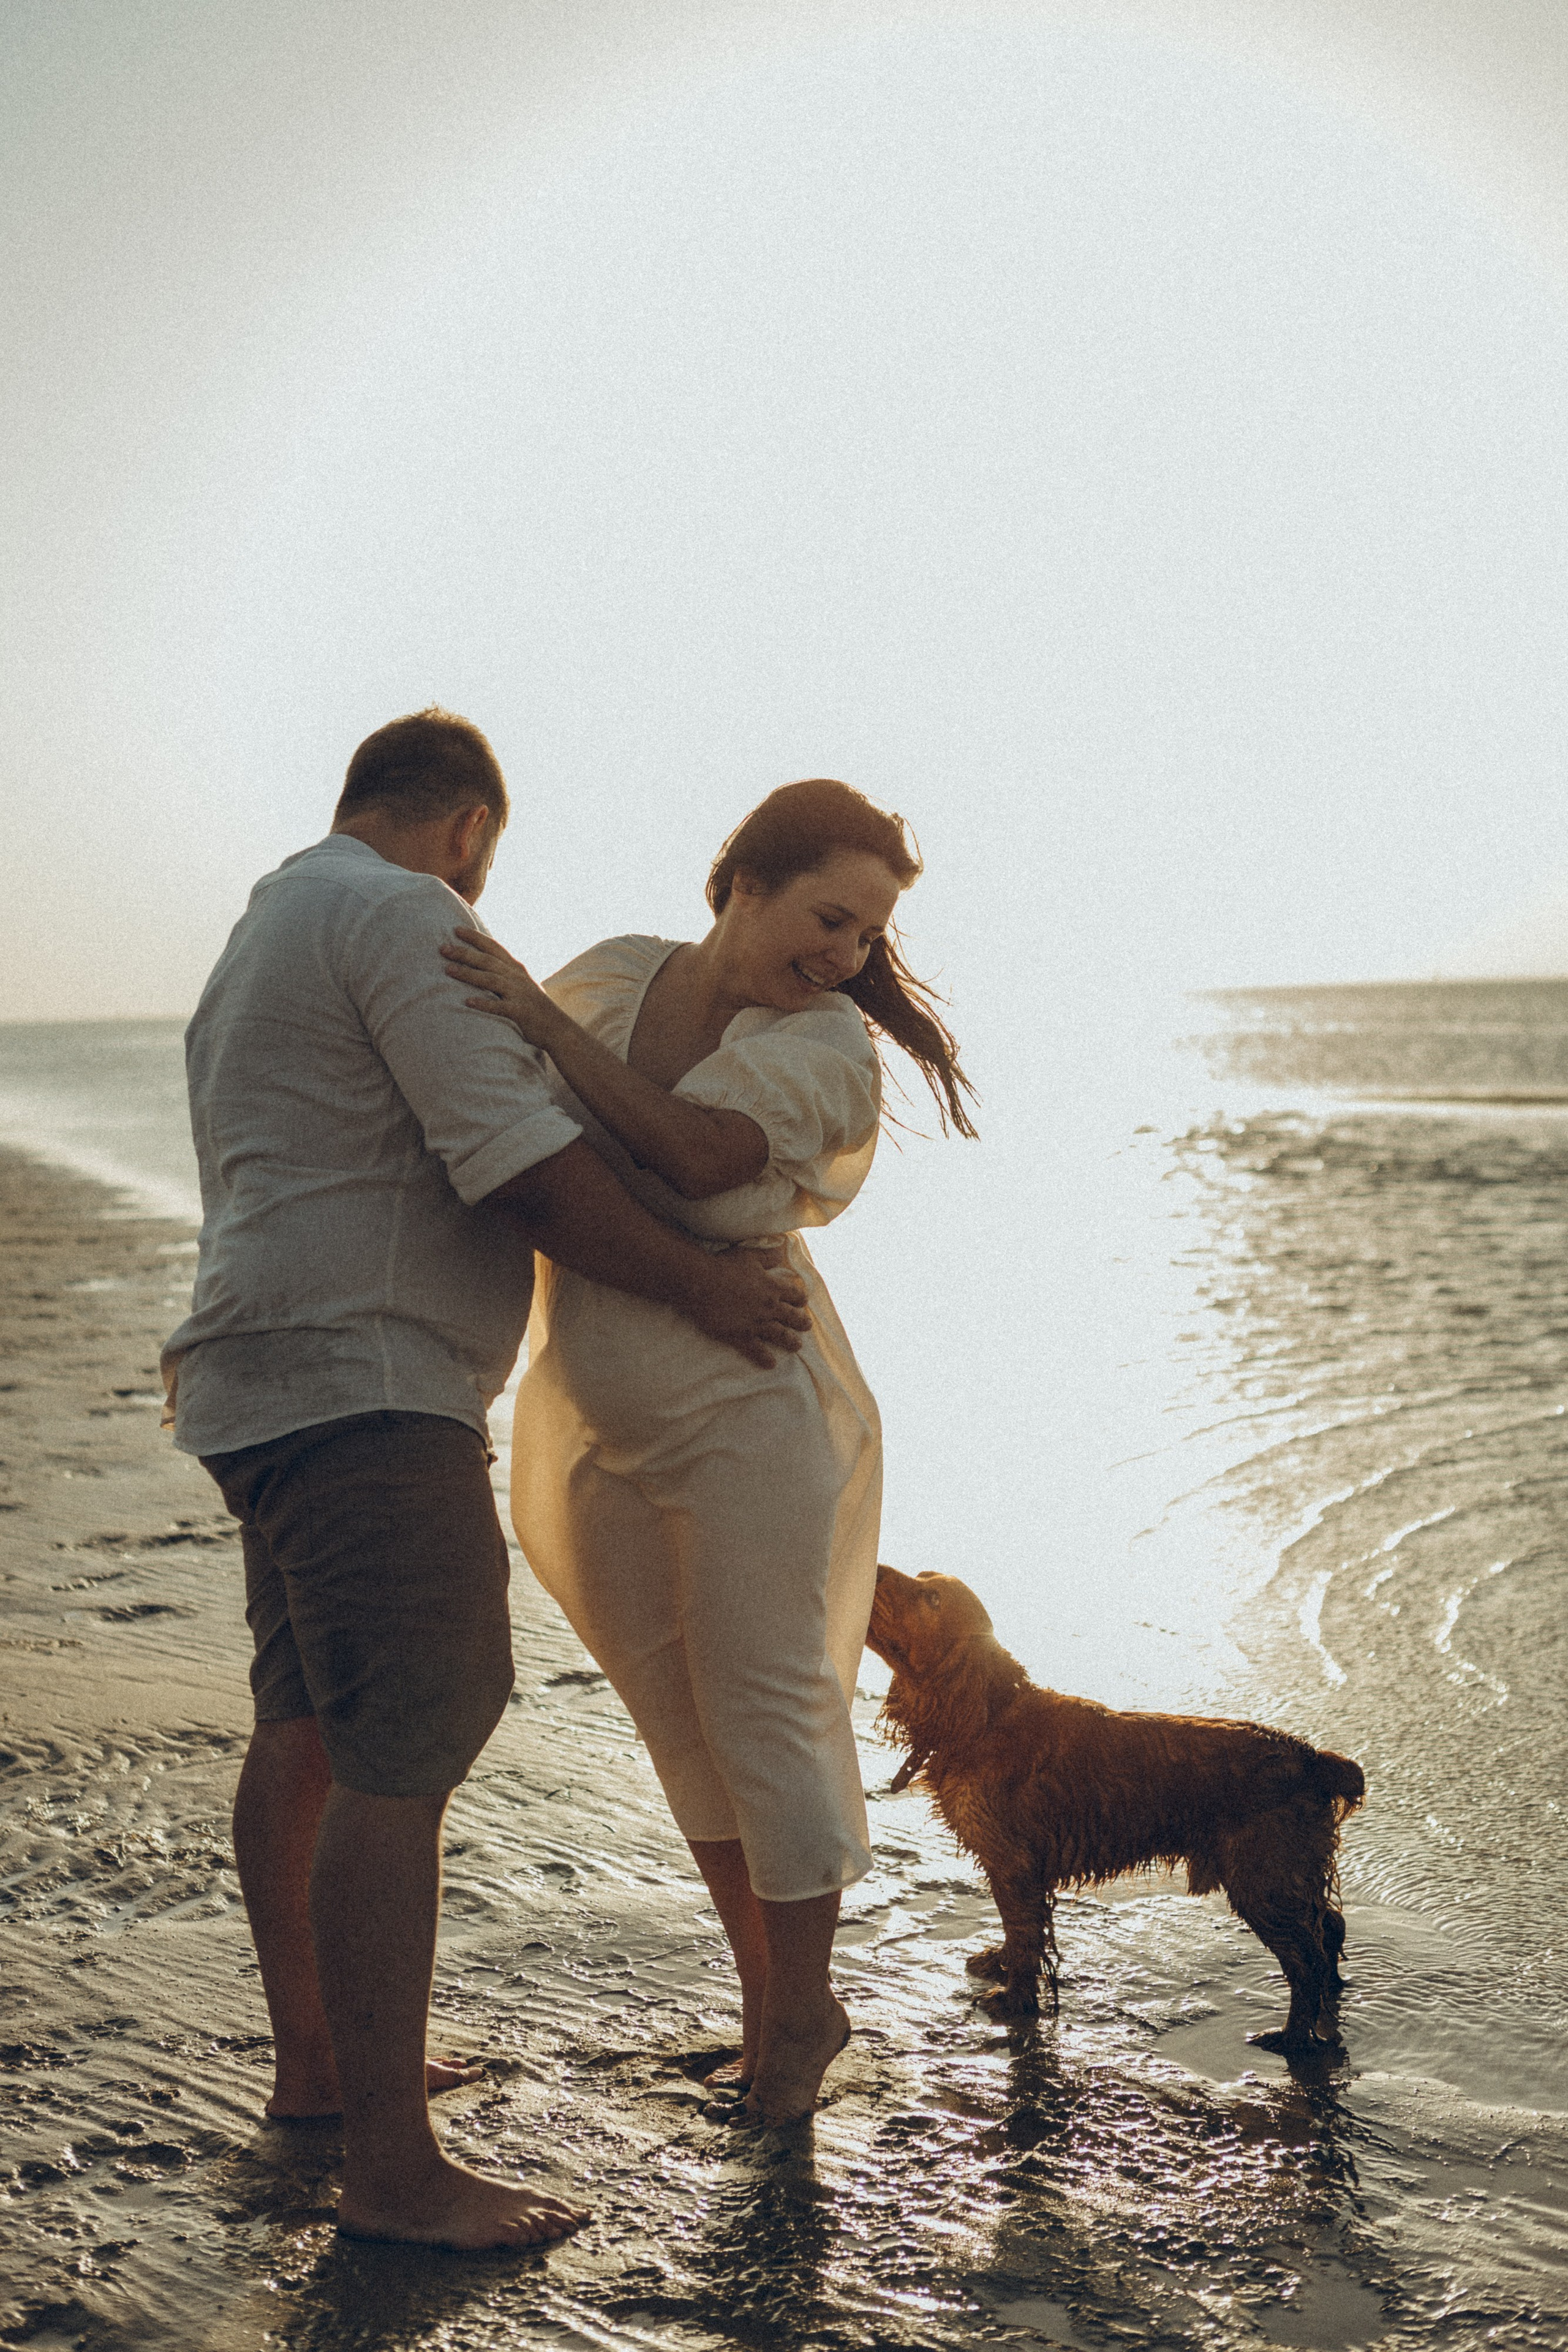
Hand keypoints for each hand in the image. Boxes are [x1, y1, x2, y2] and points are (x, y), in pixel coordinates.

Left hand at [441, 927, 562, 1049]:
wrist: (557, 1028)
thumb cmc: (534, 1007)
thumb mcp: (522, 984)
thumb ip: (505, 972)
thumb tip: (485, 964)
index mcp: (516, 969)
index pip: (493, 948)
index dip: (475, 937)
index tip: (456, 929)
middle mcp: (517, 977)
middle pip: (487, 961)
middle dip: (464, 953)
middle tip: (442, 948)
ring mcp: (519, 994)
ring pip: (490, 980)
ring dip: (468, 974)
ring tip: (447, 970)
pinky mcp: (520, 1012)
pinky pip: (499, 1007)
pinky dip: (483, 1004)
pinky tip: (467, 1002)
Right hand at [690, 1245, 810, 1367]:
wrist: (701, 1283)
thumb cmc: (724, 1266)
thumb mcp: (750, 1255)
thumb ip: (768, 1255)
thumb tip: (783, 1251)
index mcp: (772, 1287)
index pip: (795, 1294)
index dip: (800, 1298)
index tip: (803, 1301)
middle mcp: (769, 1307)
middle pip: (792, 1317)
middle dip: (801, 1322)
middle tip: (807, 1326)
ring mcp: (756, 1324)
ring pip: (780, 1335)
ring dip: (791, 1341)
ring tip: (797, 1346)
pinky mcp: (741, 1336)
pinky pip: (757, 1351)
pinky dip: (765, 1358)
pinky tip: (771, 1364)